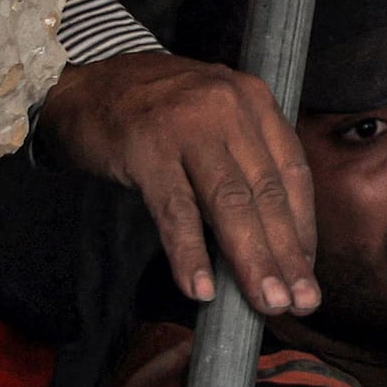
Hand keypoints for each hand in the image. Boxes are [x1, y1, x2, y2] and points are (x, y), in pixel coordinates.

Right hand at [39, 52, 320, 315]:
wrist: (79, 84)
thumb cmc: (155, 113)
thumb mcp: (214, 120)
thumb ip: (245, 163)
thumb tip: (276, 239)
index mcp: (255, 102)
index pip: (293, 173)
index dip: (303, 227)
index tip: (307, 272)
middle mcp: (229, 108)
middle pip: (268, 192)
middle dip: (287, 253)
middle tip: (302, 302)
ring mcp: (188, 127)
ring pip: (230, 204)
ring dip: (252, 260)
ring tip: (267, 301)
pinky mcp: (146, 149)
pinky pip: (176, 210)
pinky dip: (191, 253)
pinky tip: (202, 289)